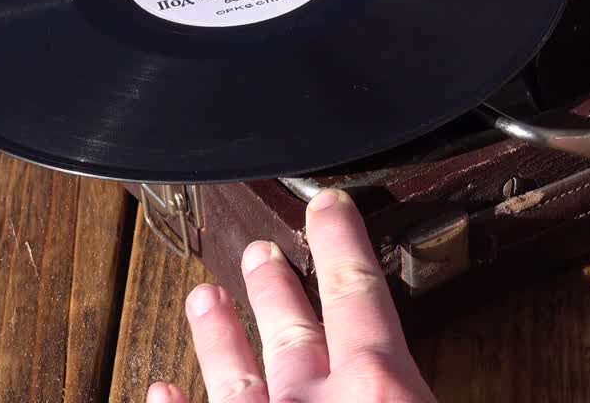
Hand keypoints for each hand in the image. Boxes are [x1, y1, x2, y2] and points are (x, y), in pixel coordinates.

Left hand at [146, 188, 436, 402]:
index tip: (329, 206)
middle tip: (259, 251)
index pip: (357, 293)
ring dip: (217, 335)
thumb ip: (426, 388)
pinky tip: (160, 389)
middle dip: (274, 284)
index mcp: (377, 390)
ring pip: (234, 378)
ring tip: (203, 298)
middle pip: (291, 328)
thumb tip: (429, 382)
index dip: (343, 242)